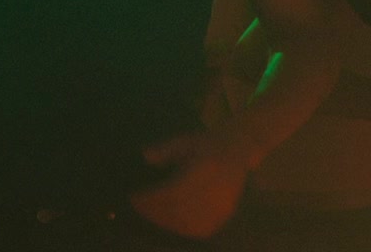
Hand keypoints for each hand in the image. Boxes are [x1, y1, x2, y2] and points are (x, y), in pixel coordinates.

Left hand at [127, 132, 250, 239]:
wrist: (237, 151)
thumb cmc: (205, 145)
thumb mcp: (185, 141)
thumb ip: (165, 149)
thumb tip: (145, 156)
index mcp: (205, 167)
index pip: (173, 190)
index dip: (151, 197)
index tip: (133, 196)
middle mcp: (215, 188)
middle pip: (178, 209)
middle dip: (154, 210)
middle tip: (137, 206)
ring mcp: (222, 204)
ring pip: (188, 222)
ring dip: (165, 220)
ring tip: (149, 212)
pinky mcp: (224, 214)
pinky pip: (200, 229)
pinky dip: (181, 228)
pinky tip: (169, 221)